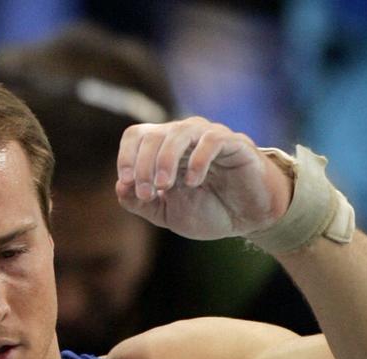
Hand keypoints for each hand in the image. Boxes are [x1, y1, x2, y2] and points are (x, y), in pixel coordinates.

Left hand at [115, 117, 291, 241]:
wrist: (246, 218)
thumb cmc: (208, 211)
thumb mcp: (166, 213)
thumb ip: (140, 203)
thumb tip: (119, 187)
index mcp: (164, 150)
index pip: (137, 135)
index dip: (127, 156)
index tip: (128, 183)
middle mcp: (185, 137)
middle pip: (153, 134)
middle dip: (143, 165)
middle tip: (147, 193)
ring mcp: (209, 137)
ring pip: (180, 132)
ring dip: (166, 160)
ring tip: (164, 187)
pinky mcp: (234, 143)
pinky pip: (212, 140)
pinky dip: (198, 160)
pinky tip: (194, 181)